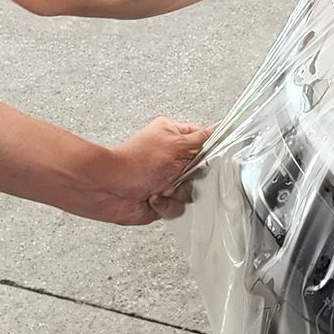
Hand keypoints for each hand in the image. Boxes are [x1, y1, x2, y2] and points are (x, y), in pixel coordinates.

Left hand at [74, 117, 209, 224]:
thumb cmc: (136, 163)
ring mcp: (167, 178)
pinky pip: (180, 206)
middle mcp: (171, 156)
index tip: (211, 155)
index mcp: (173, 134)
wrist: (111, 189)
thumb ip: (205, 138)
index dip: (211, 149)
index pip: (205, 139)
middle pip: (203, 168)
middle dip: (194, 174)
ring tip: (163, 185)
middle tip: (181, 171)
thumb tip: (222, 127)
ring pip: (193, 190)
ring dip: (179, 191)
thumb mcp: (178, 144)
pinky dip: (168, 204)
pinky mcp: (163, 199)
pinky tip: (154, 196)